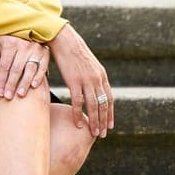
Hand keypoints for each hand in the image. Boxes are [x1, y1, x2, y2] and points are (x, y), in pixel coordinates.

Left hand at [0, 35, 49, 99]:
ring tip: (20, 94)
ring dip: (25, 83)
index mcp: (10, 43)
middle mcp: (23, 45)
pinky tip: (33, 86)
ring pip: (29, 69)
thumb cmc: (4, 43)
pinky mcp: (44, 53)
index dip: (1, 80)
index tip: (0, 92)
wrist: (23, 33)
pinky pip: (42, 67)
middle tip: (8, 97)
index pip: (4, 65)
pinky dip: (38, 77)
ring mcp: (35, 49)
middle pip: (16, 69)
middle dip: (12, 85)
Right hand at [47, 23, 113, 137]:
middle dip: (103, 121)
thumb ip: (93, 76)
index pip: (109, 99)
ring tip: (94, 133)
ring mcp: (86, 80)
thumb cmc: (73, 52)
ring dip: (94, 121)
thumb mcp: (88, 64)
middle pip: (103, 105)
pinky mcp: (73, 81)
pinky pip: (77, 102)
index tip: (109, 125)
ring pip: (93, 106)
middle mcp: (97, 79)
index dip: (110, 113)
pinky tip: (78, 123)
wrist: (64, 40)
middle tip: (103, 134)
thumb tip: (93, 87)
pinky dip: (78, 114)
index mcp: (101, 75)